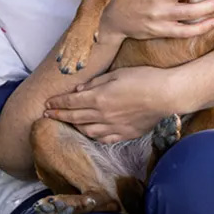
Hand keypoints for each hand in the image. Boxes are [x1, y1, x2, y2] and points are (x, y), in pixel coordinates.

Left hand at [44, 66, 180, 143]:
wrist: (167, 95)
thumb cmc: (144, 79)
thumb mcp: (117, 74)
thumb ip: (96, 82)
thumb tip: (79, 89)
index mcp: (98, 98)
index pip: (70, 102)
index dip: (57, 102)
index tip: (47, 103)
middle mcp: (103, 115)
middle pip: (74, 117)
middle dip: (59, 115)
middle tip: (48, 114)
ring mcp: (114, 127)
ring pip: (87, 130)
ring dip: (75, 126)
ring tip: (68, 122)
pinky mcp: (125, 133)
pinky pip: (104, 139)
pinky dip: (94, 136)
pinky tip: (91, 132)